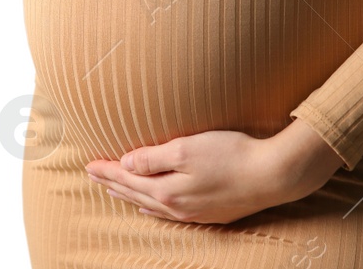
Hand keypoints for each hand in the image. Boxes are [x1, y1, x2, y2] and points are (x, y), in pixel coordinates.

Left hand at [85, 118, 344, 223]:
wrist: (274, 175)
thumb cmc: (231, 155)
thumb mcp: (186, 149)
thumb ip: (153, 158)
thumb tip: (126, 164)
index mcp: (167, 190)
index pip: (128, 179)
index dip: (107, 171)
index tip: (89, 164)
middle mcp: (177, 207)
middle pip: (135, 194)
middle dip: (112, 183)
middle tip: (92, 175)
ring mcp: (194, 212)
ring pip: (151, 205)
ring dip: (130, 196)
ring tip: (113, 190)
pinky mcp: (211, 213)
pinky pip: (170, 214)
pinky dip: (152, 208)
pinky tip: (148, 207)